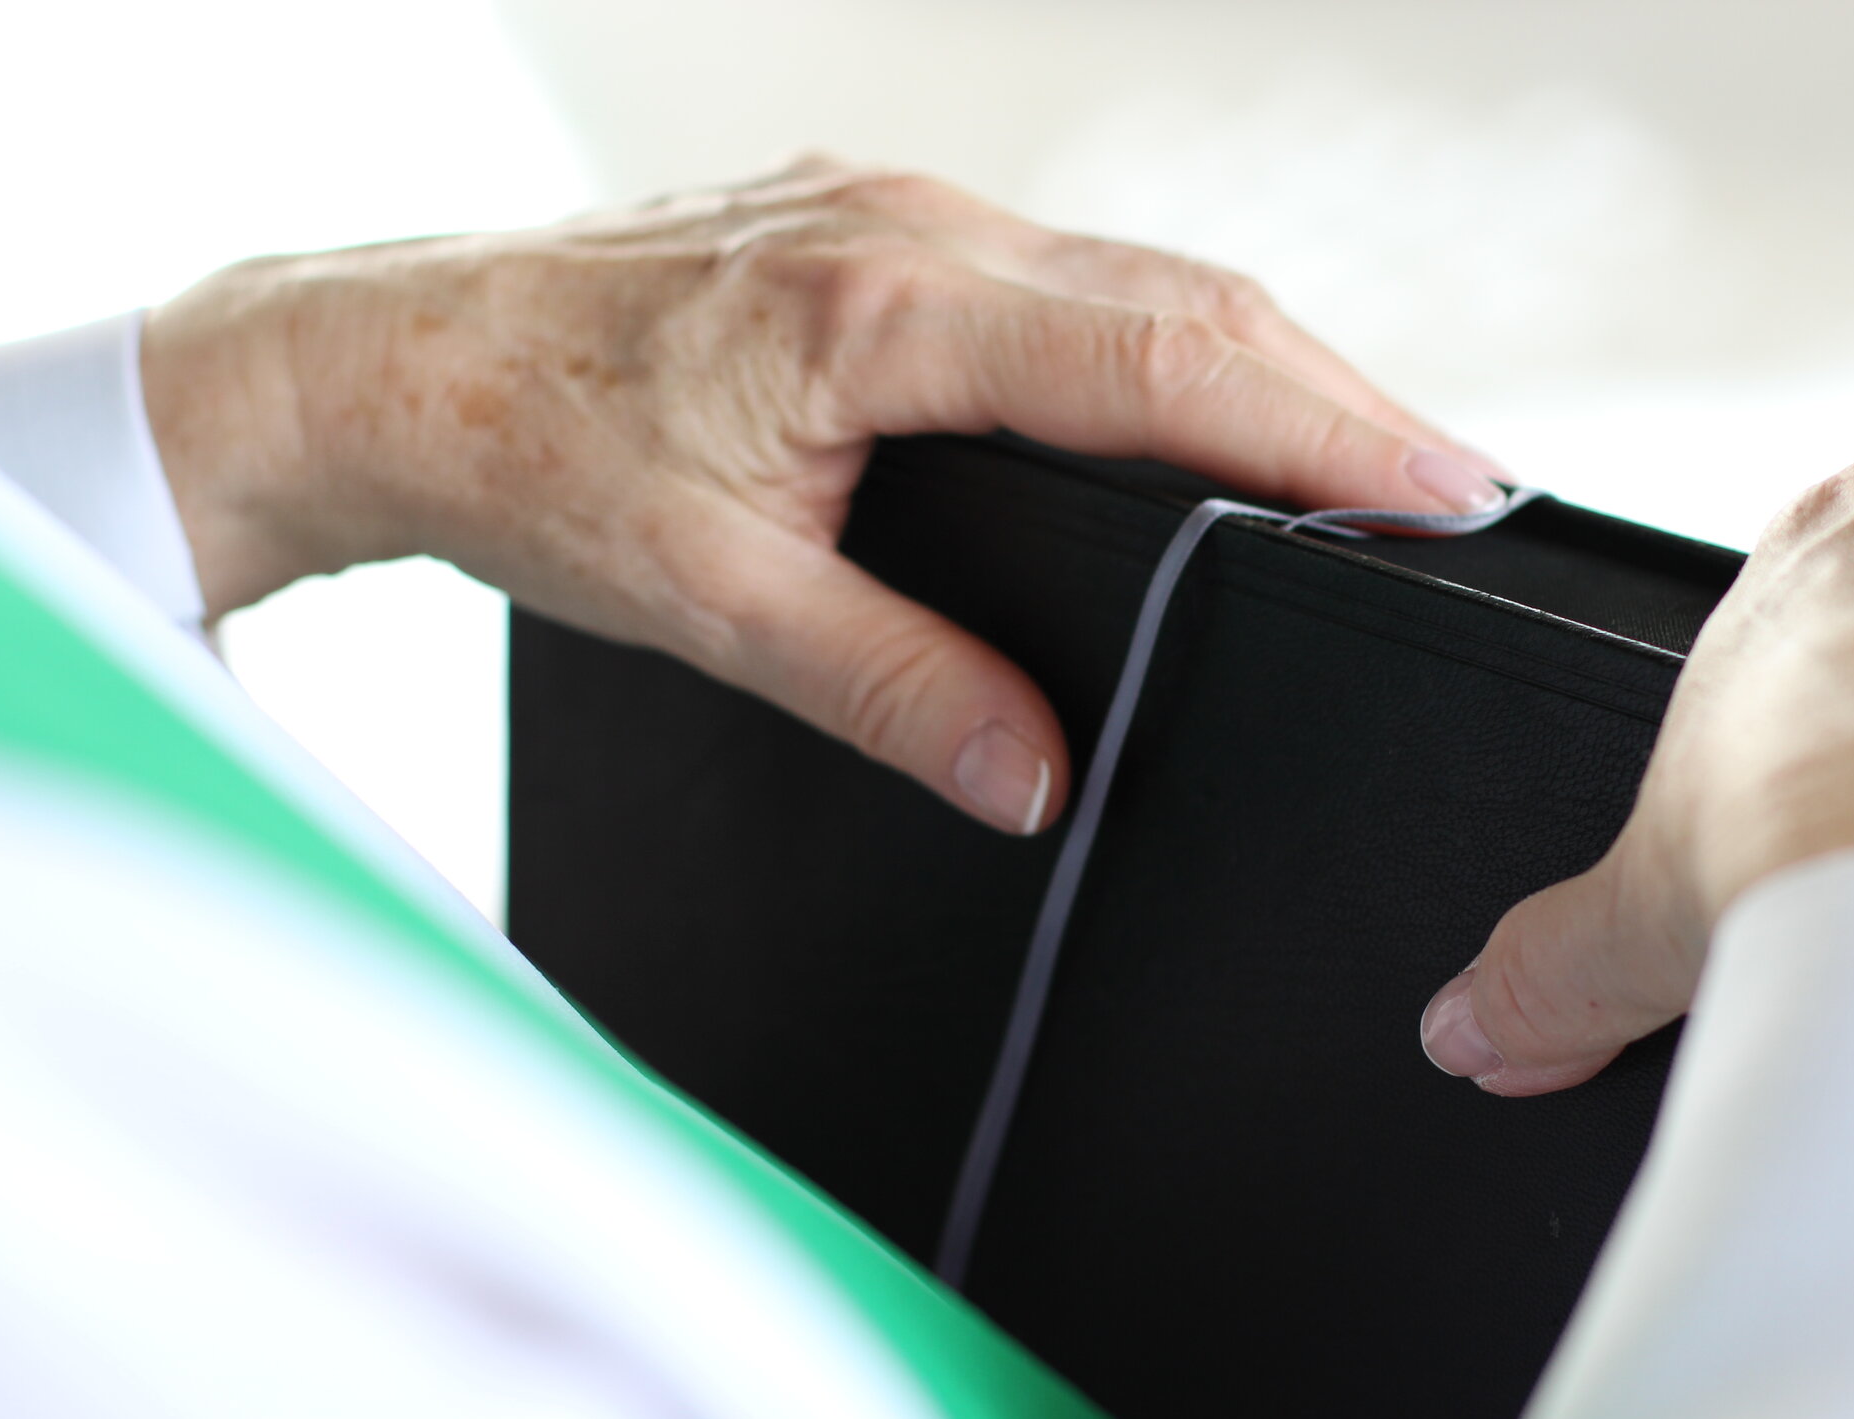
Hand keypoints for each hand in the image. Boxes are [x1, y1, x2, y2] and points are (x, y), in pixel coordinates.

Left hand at [140, 160, 1499, 834]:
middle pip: (1188, 296)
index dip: (1321, 428)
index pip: (1161, 359)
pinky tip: (1211, 407)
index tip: (1445, 491)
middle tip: (1465, 492)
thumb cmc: (528, 458)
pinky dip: (1169, 341)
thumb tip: (1040, 776)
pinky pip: (1068, 272)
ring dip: (1266, 360)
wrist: (388, 358)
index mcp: (876, 304)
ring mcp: (894, 208)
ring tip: (1374, 458)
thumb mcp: (709, 607)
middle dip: (1340, 393)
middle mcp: (907, 226)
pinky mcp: (875, 225)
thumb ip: (888, 686)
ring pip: (1137, 273)